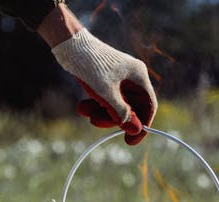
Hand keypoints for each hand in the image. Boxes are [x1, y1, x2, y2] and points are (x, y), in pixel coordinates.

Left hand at [51, 29, 156, 144]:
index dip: (142, 124)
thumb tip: (135, 130)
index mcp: (139, 76)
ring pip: (115, 104)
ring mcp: (118, 78)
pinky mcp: (105, 80)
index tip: (131, 140)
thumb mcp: (107, 93)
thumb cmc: (92, 65)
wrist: (70, 45)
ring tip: (83, 111)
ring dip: (100, 111)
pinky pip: (105, 98)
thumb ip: (122, 113)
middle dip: (113, 117)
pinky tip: (81, 107)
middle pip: (130, 107)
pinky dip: (94, 104)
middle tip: (96, 122)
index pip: (149, 105)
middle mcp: (131, 77)